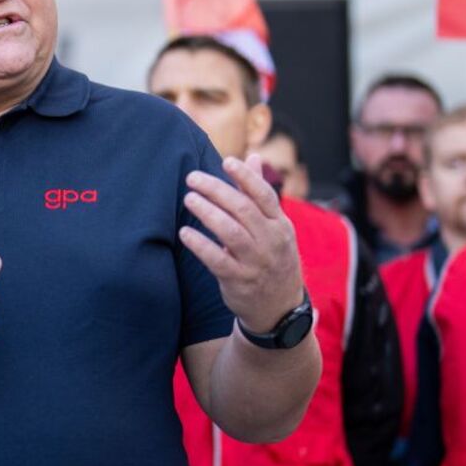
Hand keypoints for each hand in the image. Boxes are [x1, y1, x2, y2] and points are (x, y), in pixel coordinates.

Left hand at [181, 155, 303, 331]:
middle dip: (216, 190)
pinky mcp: (239, 281)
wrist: (279, 308)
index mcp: (280, 225)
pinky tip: (185, 233)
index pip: (264, 195)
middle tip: (192, 178)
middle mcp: (271, 242)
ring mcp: (256, 262)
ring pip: (231, 232)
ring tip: (189, 199)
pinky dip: (201, 245)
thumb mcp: (274, 227)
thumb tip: (251, 156)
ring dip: (207, 213)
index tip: (226, 162)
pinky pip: (217, 260)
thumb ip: (259, 193)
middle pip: (243, 209)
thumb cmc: (272, 258)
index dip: (246, 177)